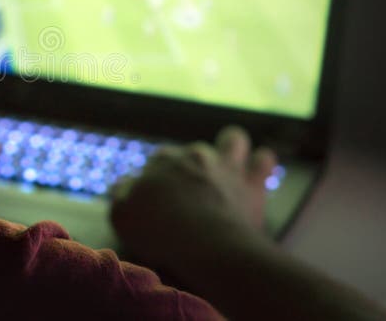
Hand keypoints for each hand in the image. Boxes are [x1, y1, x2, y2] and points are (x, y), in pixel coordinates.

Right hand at [110, 126, 275, 271]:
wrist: (205, 246)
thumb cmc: (160, 232)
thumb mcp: (123, 216)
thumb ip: (122, 194)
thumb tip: (126, 183)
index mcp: (161, 161)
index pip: (158, 162)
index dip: (158, 179)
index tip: (159, 199)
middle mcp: (193, 155)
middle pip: (192, 152)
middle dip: (191, 165)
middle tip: (190, 193)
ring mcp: (225, 165)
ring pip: (232, 139)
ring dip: (230, 149)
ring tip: (228, 167)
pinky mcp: (252, 182)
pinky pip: (263, 159)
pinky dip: (260, 164)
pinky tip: (257, 172)